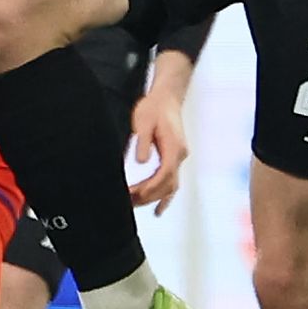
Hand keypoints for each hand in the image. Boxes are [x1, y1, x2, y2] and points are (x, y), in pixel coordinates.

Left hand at [127, 59, 193, 212]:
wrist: (167, 97)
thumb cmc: (154, 107)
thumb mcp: (144, 120)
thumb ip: (143, 141)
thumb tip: (141, 162)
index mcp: (174, 147)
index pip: (164, 174)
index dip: (150, 187)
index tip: (134, 194)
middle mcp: (179, 155)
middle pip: (167, 185)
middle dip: (148, 196)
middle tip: (127, 202)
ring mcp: (178, 158)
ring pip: (170, 187)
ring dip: (153, 198)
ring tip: (133, 206)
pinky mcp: (173, 159)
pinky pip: (171, 183)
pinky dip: (164, 198)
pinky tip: (157, 211)